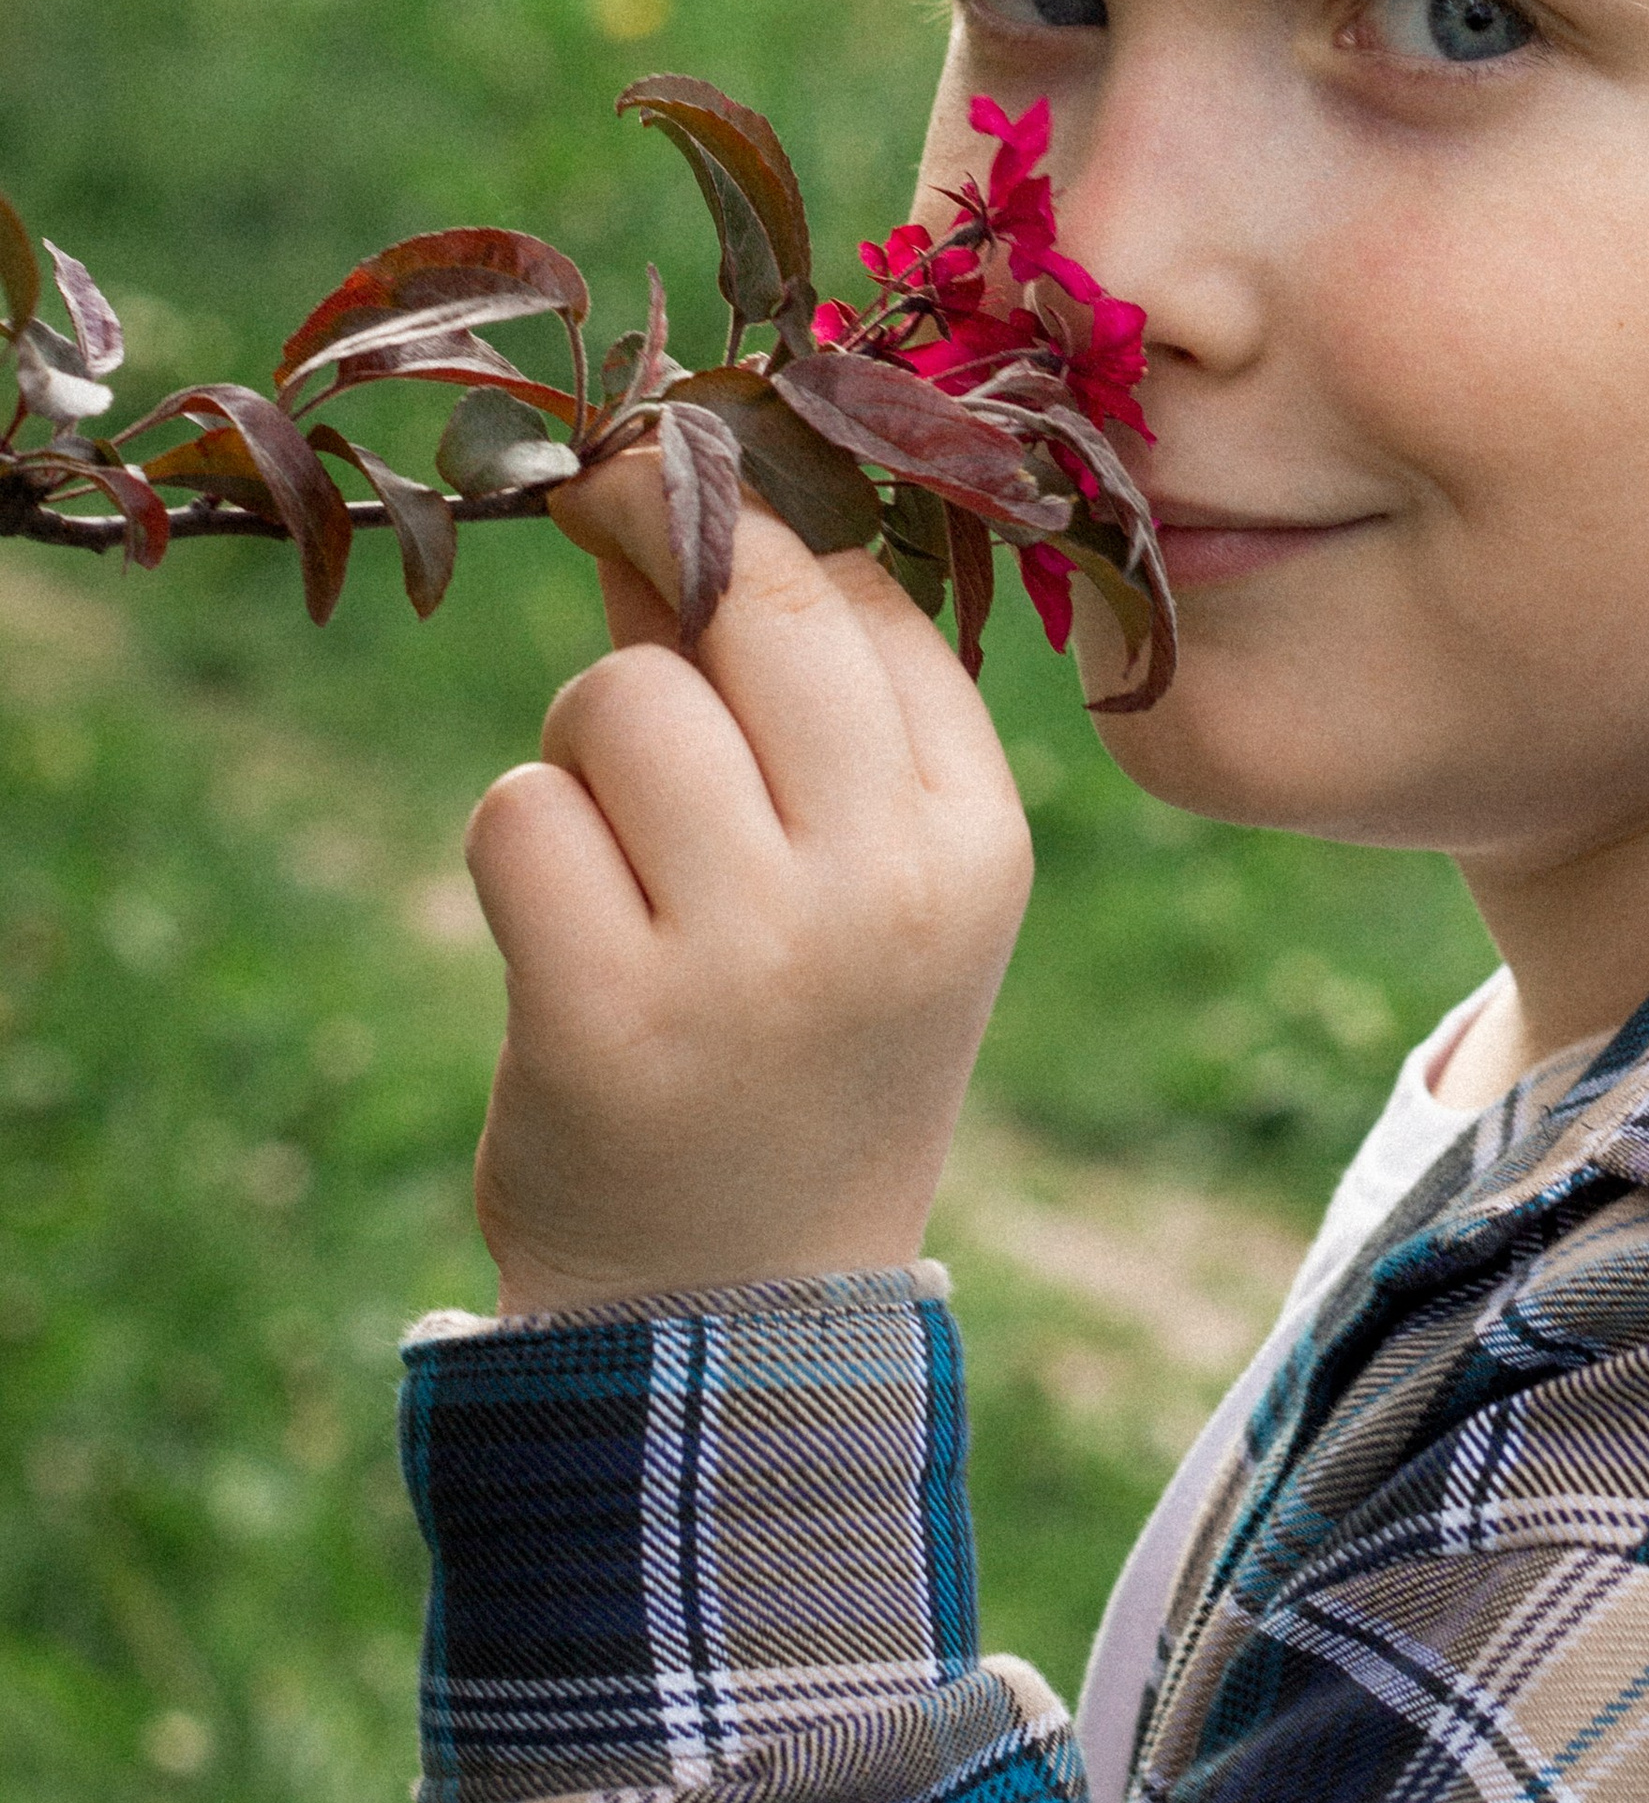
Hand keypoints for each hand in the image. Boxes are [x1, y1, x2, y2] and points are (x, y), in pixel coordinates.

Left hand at [463, 452, 1033, 1314]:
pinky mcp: (609, 1019)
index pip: (867, 597)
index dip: (757, 534)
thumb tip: (656, 488)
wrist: (740, 1314)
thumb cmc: (795, 1041)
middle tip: (600, 511)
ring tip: (612, 842)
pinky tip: (560, 923)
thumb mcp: (853, 875)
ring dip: (582, 743)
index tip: (688, 515)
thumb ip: (775, 692)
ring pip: (619, 696)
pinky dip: (517, 843)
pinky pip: (518, 811)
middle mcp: (888, 886)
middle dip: (656, 541)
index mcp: (977, 838)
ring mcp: (752, 955)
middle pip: (753, 606)